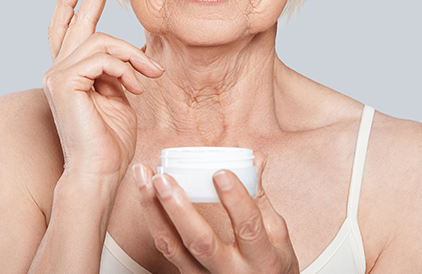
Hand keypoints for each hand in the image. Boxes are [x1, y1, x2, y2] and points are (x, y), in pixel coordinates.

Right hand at [42, 0, 163, 181]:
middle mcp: (58, 69)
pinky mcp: (63, 80)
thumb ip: (118, 70)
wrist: (100, 169)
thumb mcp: (120, 96)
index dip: (72, 2)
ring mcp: (57, 74)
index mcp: (72, 73)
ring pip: (100, 40)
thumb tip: (130, 51)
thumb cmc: (111, 140)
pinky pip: (102, 55)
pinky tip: (135, 86)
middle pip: (75, 20)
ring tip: (148, 77)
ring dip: (132, 56)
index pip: (67, 30)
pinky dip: (125, 67)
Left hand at [132, 152, 299, 273]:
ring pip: (172, 247)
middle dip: (178, 208)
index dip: (236, 200)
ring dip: (153, 209)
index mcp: (261, 259)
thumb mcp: (277, 235)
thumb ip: (261, 195)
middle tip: (163, 178)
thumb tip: (255, 158)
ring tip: (143, 176)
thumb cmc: (270, 264)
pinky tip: (146, 196)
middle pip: (200, 243)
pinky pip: (166, 249)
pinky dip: (154, 220)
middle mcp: (231, 273)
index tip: (220, 173)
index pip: (248, 228)